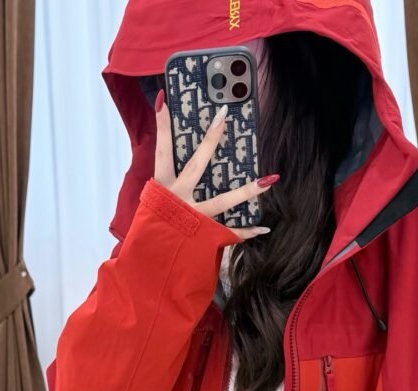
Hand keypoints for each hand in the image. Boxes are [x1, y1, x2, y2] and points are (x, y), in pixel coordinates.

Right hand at [153, 89, 277, 239]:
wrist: (149, 264)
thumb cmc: (151, 231)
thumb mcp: (152, 204)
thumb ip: (165, 187)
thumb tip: (181, 173)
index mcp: (162, 187)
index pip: (162, 151)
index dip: (161, 126)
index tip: (163, 99)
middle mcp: (178, 198)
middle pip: (197, 165)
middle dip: (210, 140)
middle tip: (223, 117)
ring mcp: (194, 217)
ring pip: (223, 201)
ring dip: (247, 190)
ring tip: (268, 180)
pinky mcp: (204, 236)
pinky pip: (229, 233)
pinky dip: (246, 232)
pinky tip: (264, 227)